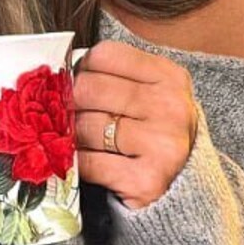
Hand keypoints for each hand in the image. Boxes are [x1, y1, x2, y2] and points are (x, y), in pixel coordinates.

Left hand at [72, 39, 198, 211]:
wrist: (185, 188)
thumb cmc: (154, 134)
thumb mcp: (148, 94)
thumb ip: (113, 78)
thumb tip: (59, 75)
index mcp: (170, 77)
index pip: (104, 56)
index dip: (82, 70)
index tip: (80, 84)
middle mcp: (170, 106)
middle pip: (89, 89)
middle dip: (70, 104)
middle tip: (69, 115)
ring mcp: (161, 143)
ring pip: (85, 126)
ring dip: (71, 136)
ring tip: (79, 140)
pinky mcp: (147, 180)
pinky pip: (88, 162)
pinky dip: (76, 163)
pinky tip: (81, 163)